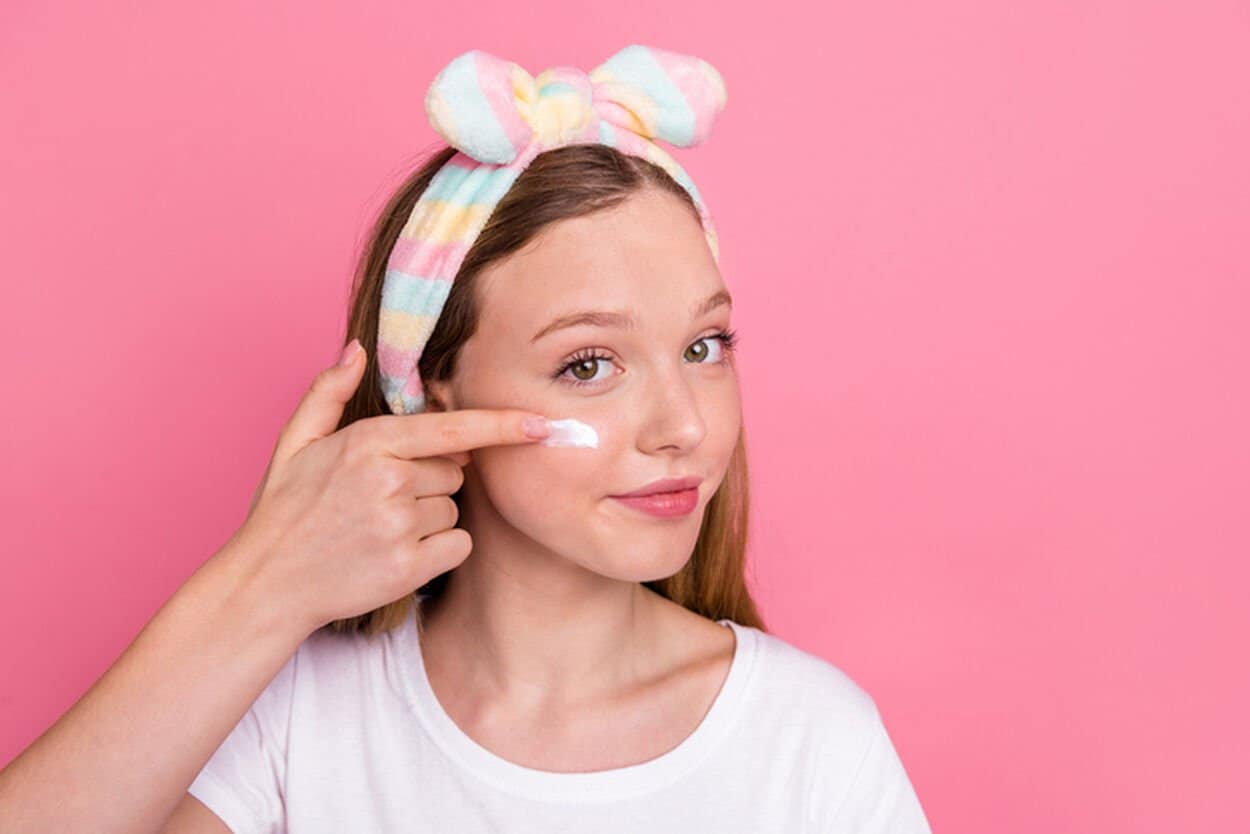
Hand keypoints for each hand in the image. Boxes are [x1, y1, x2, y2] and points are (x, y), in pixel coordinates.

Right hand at [227, 339, 549, 632]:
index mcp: (368, 442)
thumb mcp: (294, 443)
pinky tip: (398, 552)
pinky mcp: (409, 567)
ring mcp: (400, 525)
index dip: (501, 425)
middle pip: (455, 470)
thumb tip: (357, 350)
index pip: (452, 428)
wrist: (267, 584)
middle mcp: (388, 480)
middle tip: (381, 498)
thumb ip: (327, 393)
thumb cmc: (283, 512)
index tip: (541, 423)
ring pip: (454, 507)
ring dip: (430, 516)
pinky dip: (439, 549)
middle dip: (431, 479)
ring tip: (380, 527)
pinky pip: (458, 544)